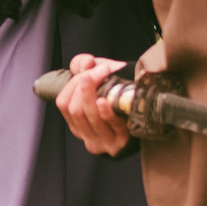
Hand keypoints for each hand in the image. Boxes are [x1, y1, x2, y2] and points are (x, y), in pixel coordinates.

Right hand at [54, 38, 165, 156]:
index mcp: (76, 120)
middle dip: (85, 87)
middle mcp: (85, 133)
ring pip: (90, 118)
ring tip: (100, 77)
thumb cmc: (116, 94)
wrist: (143, 115)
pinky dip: (106, 112)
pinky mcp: (119, 142)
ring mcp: (102, 140)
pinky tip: (105, 101)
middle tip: (100, 70)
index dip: (73, 85)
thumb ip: (83, 65)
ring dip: (93, 96)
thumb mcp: (98, 76)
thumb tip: (86, 62)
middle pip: (75, 110)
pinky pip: (111, 126)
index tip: (89, 68)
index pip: (63, 103)